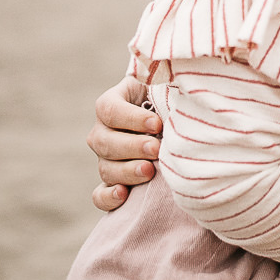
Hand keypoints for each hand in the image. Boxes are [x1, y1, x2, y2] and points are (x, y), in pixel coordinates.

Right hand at [87, 76, 161, 211]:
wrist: (174, 119)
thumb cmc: (170, 97)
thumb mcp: (165, 84)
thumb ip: (165, 82)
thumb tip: (180, 82)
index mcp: (111, 103)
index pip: (109, 110)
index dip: (131, 119)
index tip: (157, 124)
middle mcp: (103, 132)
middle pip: (105, 142)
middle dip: (132, 146)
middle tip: (155, 149)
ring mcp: (106, 159)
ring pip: (105, 168)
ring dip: (126, 171)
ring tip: (149, 172)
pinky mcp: (113, 182)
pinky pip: (100, 194)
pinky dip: (108, 197)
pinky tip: (124, 195)